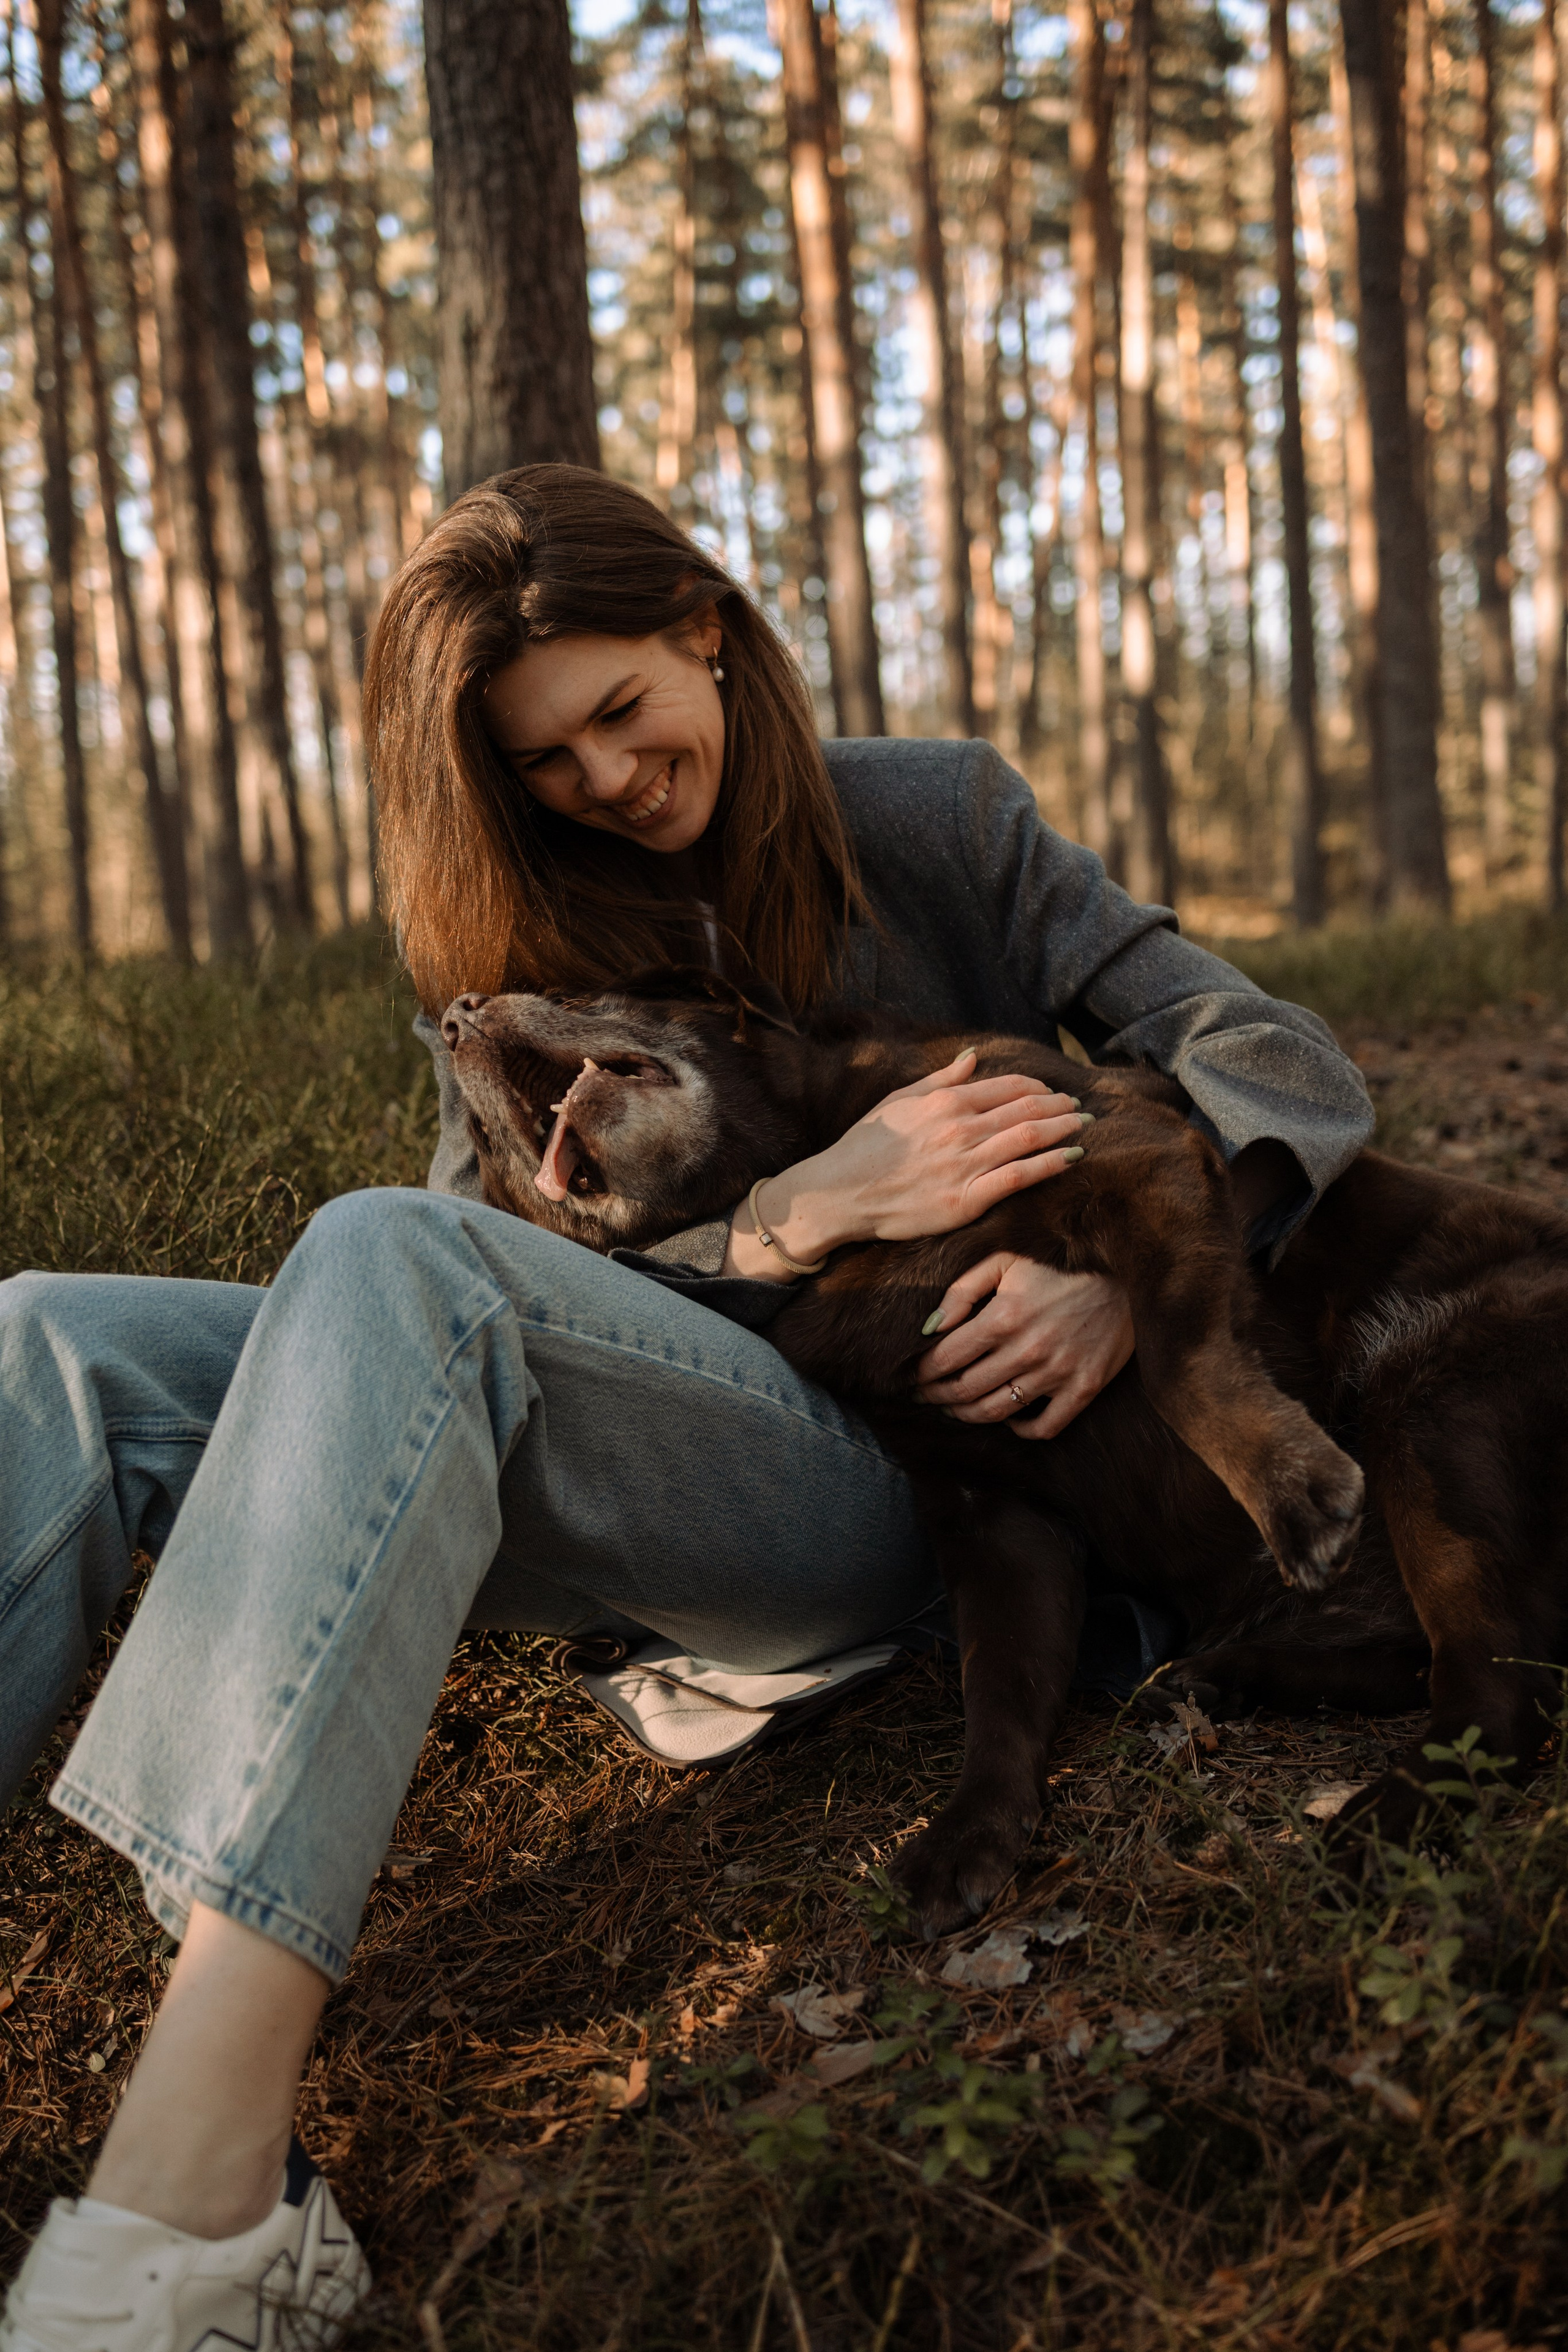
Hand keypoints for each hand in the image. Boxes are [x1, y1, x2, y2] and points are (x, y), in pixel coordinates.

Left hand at [915, 1254, 1133, 1439]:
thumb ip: (962, 1290)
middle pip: (965, 1390)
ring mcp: (1058, 1372)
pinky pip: (1046, 1427)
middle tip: (925, 1397)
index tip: (911, 1377)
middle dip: (937, 1397)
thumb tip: (929, 1327)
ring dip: (967, 1415)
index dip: (922, 1373)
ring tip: (954, 1409)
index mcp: (1004, 1316)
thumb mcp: (1006, 1260)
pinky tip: (1008, 1419)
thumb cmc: (1058, 1264)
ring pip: (997, 1411)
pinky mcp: (1084, 1388)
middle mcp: (1028, 1349)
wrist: (1126, 1272)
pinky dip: (1021, 1430)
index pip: (946, 1359)